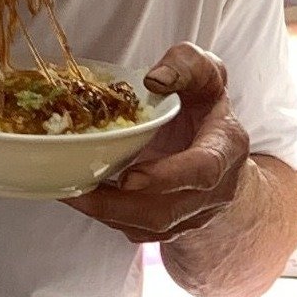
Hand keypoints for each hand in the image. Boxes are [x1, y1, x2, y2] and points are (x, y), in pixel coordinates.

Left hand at [65, 43, 250, 242]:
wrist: (222, 156)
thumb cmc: (206, 111)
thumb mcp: (205, 76)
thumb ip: (187, 65)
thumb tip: (155, 79)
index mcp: (225, 148)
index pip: (204, 170)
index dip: (168, 177)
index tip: (130, 177)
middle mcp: (215, 190)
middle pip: (168, 211)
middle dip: (121, 205)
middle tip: (80, 189)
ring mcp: (193, 215)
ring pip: (149, 227)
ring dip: (107, 214)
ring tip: (71, 192)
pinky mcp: (171, 228)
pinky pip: (137, 231)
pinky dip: (106, 218)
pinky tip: (82, 197)